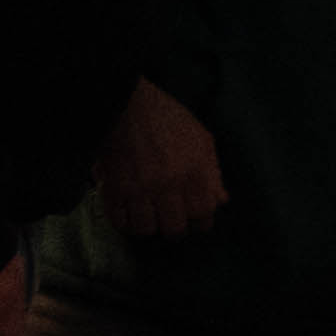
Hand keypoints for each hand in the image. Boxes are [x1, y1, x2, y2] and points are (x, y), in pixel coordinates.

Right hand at [95, 79, 224, 237]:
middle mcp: (168, 184)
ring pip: (146, 229)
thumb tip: (222, 200)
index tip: (196, 221)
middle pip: (174, 229)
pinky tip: (131, 213)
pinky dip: (125, 222)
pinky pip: (120, 221)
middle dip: (175, 228)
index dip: (201, 222)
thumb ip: (213, 173)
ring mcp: (139, 189)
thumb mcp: (202, 140)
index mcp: (195, 171)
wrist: (128, 106)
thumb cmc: (168, 119)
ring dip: (149, 226)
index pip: (204, 214)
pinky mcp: (113, 189)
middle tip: (172, 220)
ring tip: (151, 216)